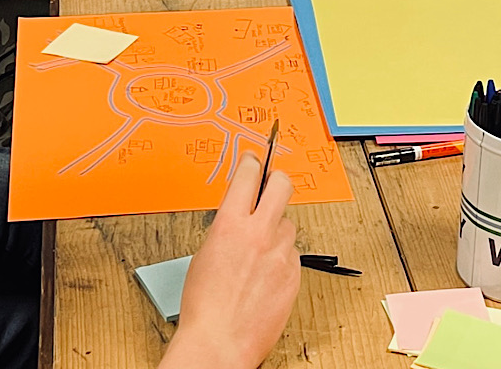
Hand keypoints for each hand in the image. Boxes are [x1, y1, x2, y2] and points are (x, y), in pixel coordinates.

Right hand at [163, 154, 300, 368]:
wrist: (220, 341)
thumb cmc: (205, 306)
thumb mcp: (205, 253)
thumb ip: (228, 229)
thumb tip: (240, 216)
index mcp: (231, 224)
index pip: (249, 175)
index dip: (253, 162)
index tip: (255, 159)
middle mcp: (260, 233)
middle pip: (282, 185)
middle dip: (278, 179)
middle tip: (273, 182)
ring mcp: (281, 254)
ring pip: (289, 224)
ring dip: (278, 230)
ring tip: (260, 251)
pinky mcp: (294, 274)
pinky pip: (292, 254)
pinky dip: (282, 259)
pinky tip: (266, 276)